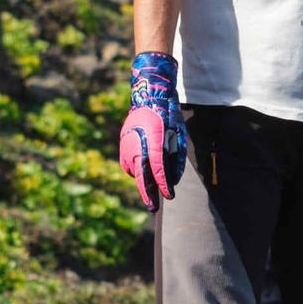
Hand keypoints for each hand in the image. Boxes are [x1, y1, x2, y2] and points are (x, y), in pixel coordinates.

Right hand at [118, 50, 185, 211]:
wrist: (149, 95)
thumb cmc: (168, 114)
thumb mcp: (179, 134)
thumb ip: (176, 157)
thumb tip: (174, 180)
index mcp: (153, 139)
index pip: (158, 168)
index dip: (164, 184)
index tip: (170, 196)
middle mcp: (137, 142)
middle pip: (141, 174)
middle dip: (148, 193)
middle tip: (153, 209)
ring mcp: (127, 143)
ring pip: (134, 170)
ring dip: (143, 180)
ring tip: (151, 188)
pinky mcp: (123, 143)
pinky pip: (128, 163)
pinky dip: (136, 170)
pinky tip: (144, 171)